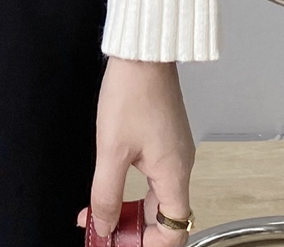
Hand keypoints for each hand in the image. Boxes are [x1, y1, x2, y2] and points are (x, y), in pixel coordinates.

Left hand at [75, 57, 194, 244]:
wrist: (142, 55)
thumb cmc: (131, 94)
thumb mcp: (112, 150)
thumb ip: (107, 192)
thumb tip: (105, 224)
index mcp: (174, 175)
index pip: (174, 229)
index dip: (150, 243)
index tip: (122, 244)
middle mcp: (181, 166)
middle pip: (164, 215)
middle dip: (135, 229)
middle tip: (106, 231)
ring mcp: (175, 151)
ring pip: (157, 195)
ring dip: (132, 208)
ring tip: (103, 212)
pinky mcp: (165, 137)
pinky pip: (155, 175)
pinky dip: (135, 187)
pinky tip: (114, 184)